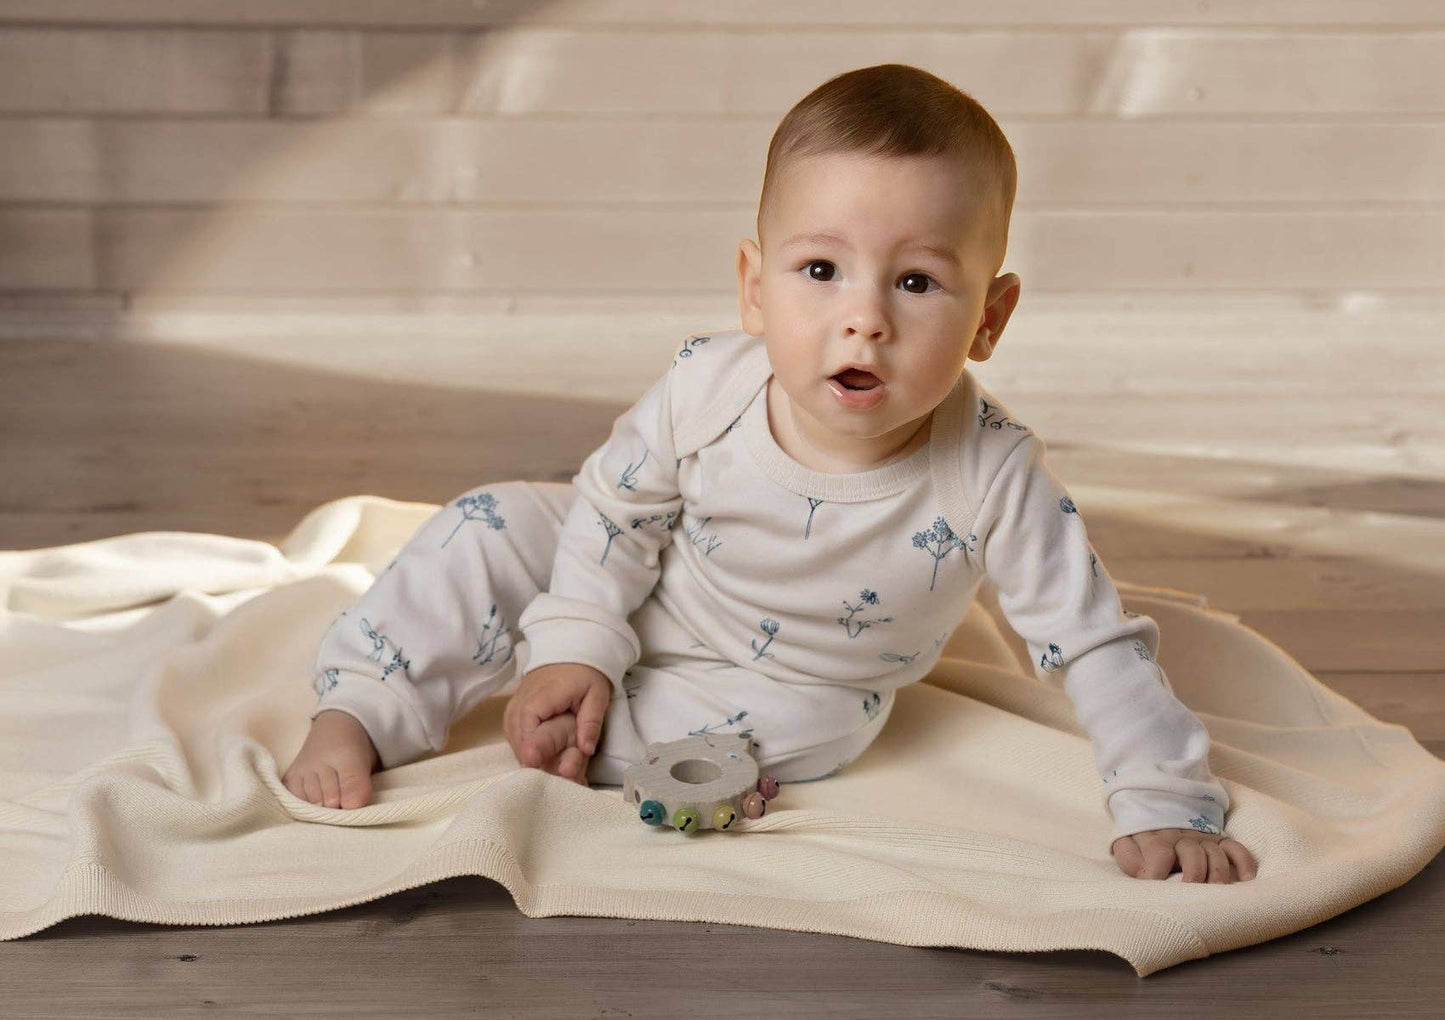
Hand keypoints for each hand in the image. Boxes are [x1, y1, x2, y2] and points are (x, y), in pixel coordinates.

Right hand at [502, 661, 611, 784]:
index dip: (537, 757)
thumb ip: (591, 722)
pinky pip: (513, 733)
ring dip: (529, 754)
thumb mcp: (597, 695)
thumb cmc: (586, 672)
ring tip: (549, 765)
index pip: (527, 736)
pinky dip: (525, 745)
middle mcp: (519, 703)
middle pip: (518, 742)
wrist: (571, 648)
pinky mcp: (513, 708)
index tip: (552, 773)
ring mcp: (513, 705)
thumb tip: (586, 749)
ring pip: (513, 740)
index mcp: (539, 700)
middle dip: (535, 761)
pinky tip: (539, 753)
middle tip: (555, 775)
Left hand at [1111, 828, 1257, 882]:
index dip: (1155, 872)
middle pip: (1192, 853)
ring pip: (1215, 853)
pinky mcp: (1218, 841)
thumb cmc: (1141, 833)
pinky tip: (1246, 877)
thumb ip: (1127, 855)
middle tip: (1191, 890)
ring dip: (1218, 871)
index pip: (1158, 854)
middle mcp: (1181, 839)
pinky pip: (1236, 847)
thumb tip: (1140, 872)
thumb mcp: (1126, 840)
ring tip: (1217, 889)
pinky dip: (1244, 861)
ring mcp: (1202, 839)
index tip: (1152, 886)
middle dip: (1193, 874)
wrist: (1156, 800)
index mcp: (1156, 839)